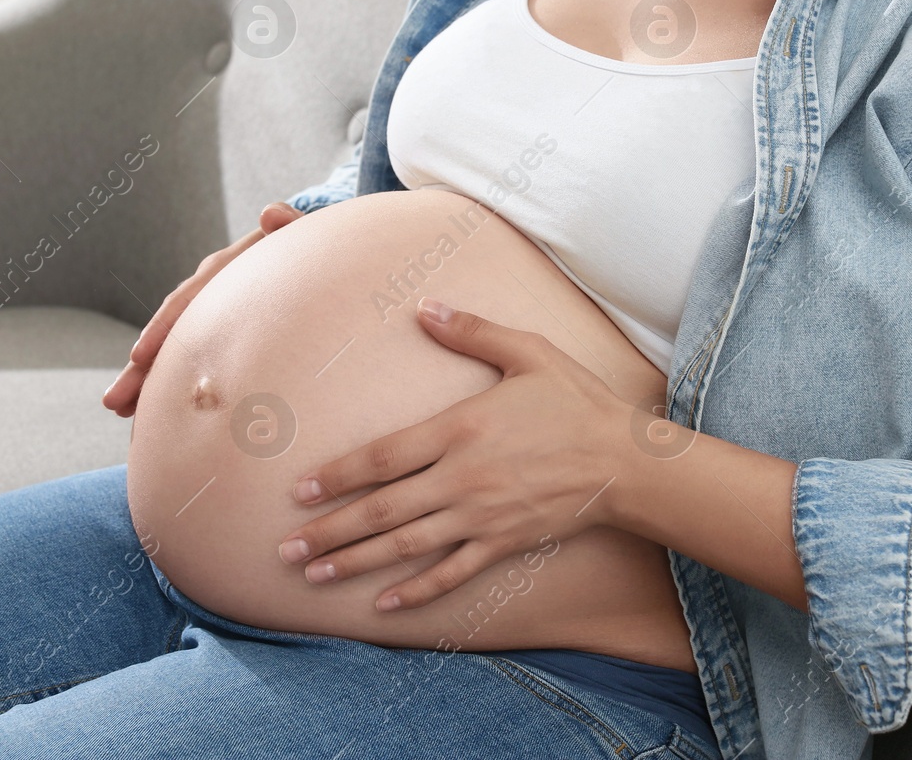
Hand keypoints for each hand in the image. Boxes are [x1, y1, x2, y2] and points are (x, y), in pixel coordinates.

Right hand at [101, 201, 301, 416]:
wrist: (310, 253)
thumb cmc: (305, 245)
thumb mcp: (300, 231)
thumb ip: (288, 224)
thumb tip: (270, 214)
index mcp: (225, 269)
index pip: (187, 300)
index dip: (162, 328)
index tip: (139, 357)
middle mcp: (208, 292)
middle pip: (168, 331)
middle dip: (140, 367)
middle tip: (112, 401)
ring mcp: (212, 313)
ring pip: (173, 349)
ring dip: (146, 379)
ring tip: (120, 410)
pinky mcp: (221, 332)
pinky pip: (191, 357)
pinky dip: (170, 381)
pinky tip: (152, 411)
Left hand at [276, 297, 633, 610]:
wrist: (626, 461)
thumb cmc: (576, 401)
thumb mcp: (527, 351)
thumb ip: (472, 330)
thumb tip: (425, 306)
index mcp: (459, 429)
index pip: (382, 458)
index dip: (336, 476)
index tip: (299, 491)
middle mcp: (462, 478)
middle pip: (381, 510)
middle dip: (329, 530)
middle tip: (285, 547)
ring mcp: (481, 516)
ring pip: (406, 545)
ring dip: (356, 562)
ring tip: (313, 574)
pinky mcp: (503, 542)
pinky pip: (452, 572)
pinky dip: (416, 590)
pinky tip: (384, 604)